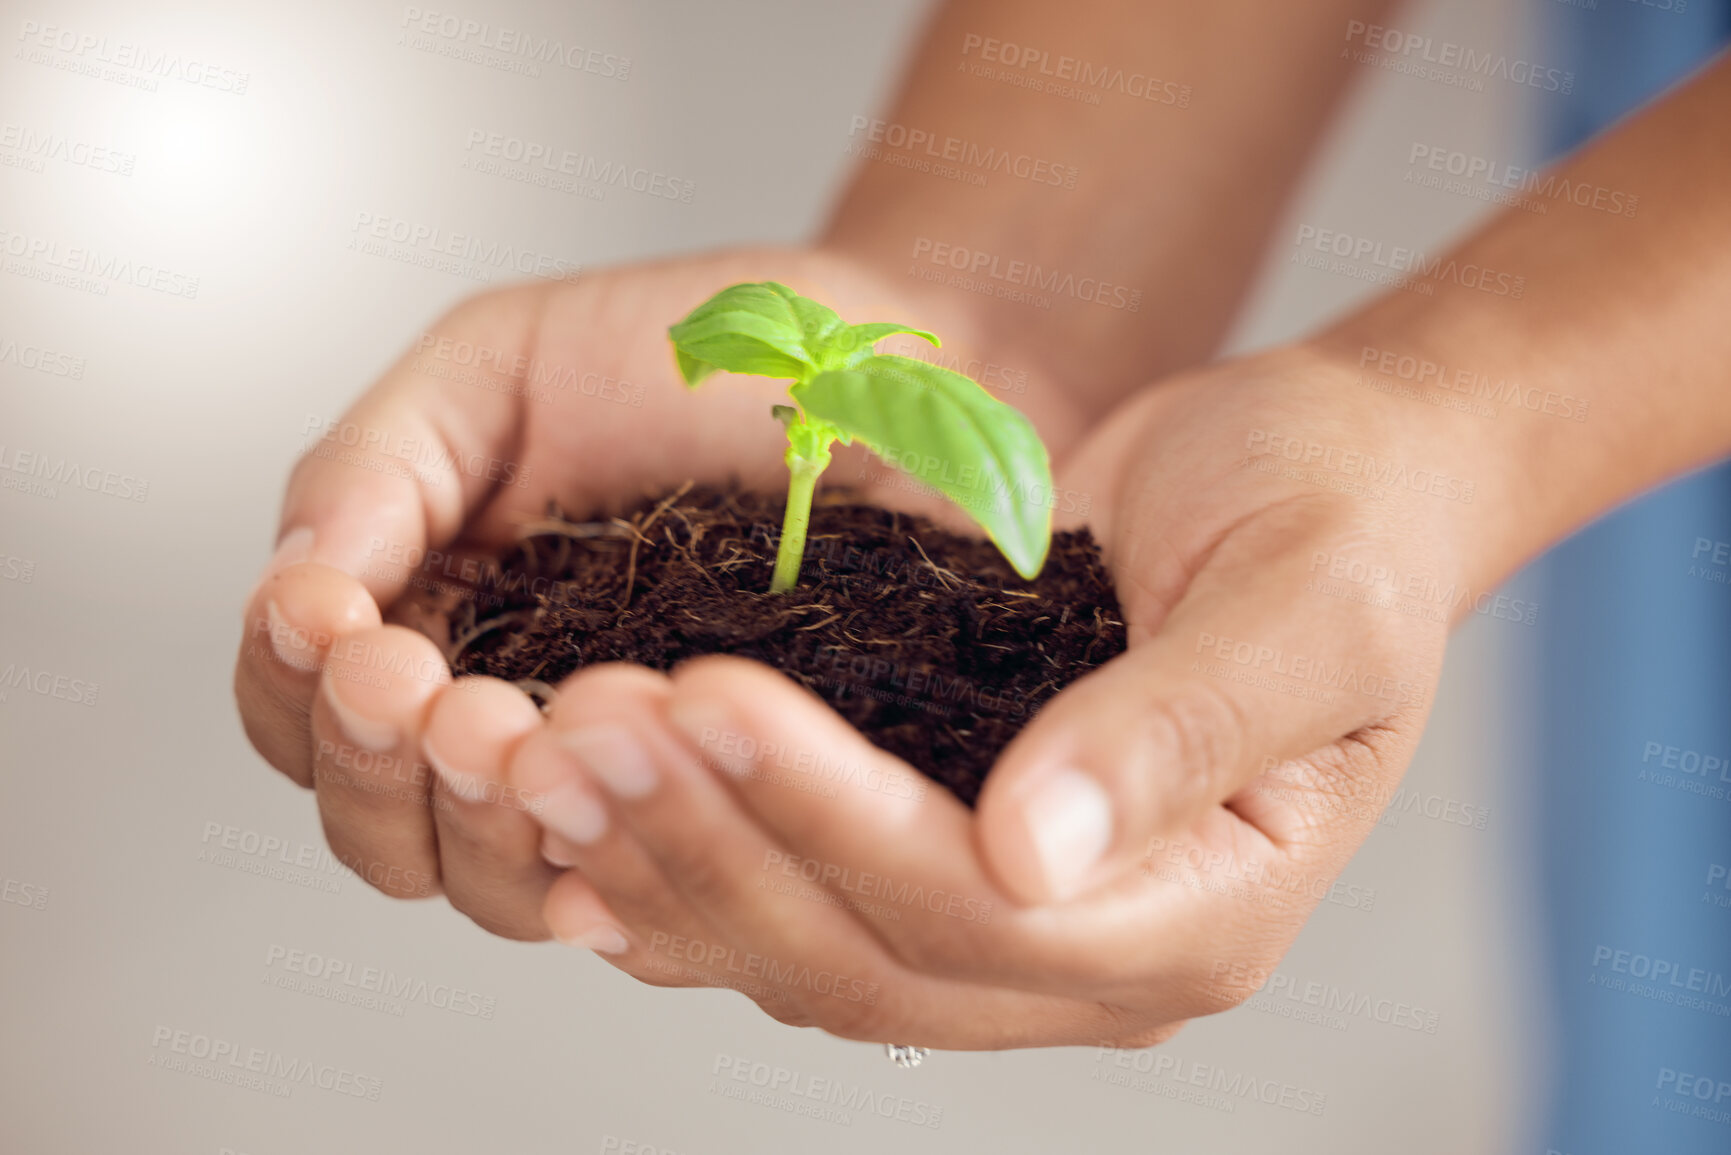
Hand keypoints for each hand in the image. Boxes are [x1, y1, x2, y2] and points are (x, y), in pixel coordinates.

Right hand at [233, 246, 1068, 937]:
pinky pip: (650, 889)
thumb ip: (375, 470)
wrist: (889, 359)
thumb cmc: (706, 350)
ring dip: (476, 824)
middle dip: (381, 771)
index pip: (307, 719)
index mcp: (443, 622)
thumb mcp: (499, 369)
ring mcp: (632, 779)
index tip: (336, 624)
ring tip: (507, 726)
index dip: (297, 692)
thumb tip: (283, 589)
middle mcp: (522, 721)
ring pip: (499, 889)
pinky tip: (613, 774)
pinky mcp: (741, 810)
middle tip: (425, 690)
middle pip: (387, 835)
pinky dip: (606, 854)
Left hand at [513, 345, 1473, 1046]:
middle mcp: (1097, 947)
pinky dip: (686, 865)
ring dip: (669, 857)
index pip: (982, 911)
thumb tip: (1033, 854)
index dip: (832, 816)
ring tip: (548, 751)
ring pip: (806, 951)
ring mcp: (1016, 923)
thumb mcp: (1304, 600)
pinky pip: (793, 907)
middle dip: (713, 841)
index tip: (712, 695)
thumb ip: (1184, 728)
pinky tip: (583, 813)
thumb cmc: (1336, 519)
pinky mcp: (944, 862)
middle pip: (866, 956)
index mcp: (1203, 908)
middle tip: (583, 722)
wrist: (1324, 482)